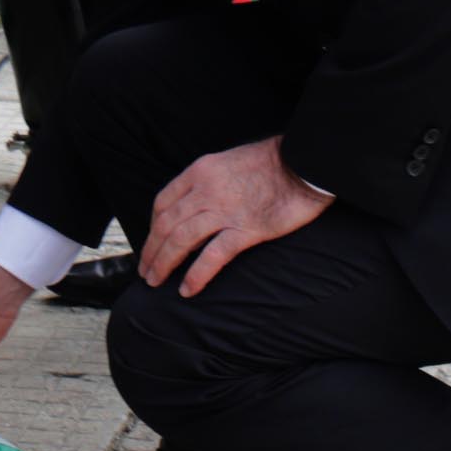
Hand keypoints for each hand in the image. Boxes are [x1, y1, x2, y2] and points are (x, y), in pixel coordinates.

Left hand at [141, 137, 330, 298]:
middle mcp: (206, 190)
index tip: (150, 242)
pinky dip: (196, 274)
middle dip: (151, 250)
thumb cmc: (272, 161)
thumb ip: (210, 180)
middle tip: (146, 270)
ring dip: (164, 263)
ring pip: (181, 240)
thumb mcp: (228, 161)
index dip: (152, 226)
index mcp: (200, 171)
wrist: (304, 161)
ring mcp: (225, 211)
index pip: (163, 202)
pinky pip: (213, 256)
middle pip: (166, 224)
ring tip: (156, 280)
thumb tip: (197, 202)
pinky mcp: (247, 230)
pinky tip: (187, 289)